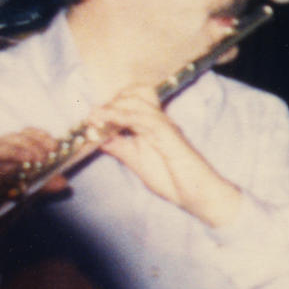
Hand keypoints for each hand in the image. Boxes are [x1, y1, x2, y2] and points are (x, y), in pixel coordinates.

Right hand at [0, 128, 61, 236]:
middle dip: (29, 143)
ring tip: (30, 160)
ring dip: (13, 152)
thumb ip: (41, 188)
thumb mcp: (22, 194)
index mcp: (4, 155)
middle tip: (45, 155)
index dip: (38, 136)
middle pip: (9, 140)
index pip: (22, 136)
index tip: (54, 144)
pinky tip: (3, 176)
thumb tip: (64, 183)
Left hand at [89, 84, 242, 226]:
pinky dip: (121, 117)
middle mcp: (158, 121)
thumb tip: (99, 137)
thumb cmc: (172, 180)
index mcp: (152, 126)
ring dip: (111, 108)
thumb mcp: (136, 162)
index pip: (132, 102)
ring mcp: (163, 126)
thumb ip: (120, 148)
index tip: (91, 118)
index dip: (110, 105)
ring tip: (94, 117)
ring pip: (135, 103)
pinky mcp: (167, 134)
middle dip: (110, 102)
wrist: (196, 195)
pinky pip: (142, 118)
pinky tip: (107, 120)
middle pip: (134, 93)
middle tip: (93, 117)